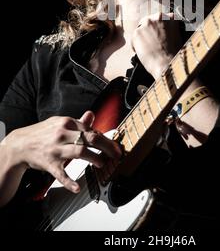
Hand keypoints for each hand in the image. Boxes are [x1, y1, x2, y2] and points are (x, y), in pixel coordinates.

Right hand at [3, 111, 121, 192]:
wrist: (20, 144)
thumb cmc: (42, 133)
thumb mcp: (59, 123)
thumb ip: (77, 121)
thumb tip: (91, 115)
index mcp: (66, 123)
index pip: (90, 129)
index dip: (103, 137)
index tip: (112, 144)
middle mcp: (62, 134)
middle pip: (89, 138)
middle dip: (106, 145)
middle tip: (116, 153)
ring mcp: (56, 149)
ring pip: (80, 152)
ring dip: (94, 158)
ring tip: (102, 163)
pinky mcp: (50, 164)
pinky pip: (61, 174)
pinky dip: (69, 182)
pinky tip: (77, 188)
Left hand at [131, 12, 182, 79]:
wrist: (168, 64)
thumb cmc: (175, 55)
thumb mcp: (177, 37)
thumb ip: (169, 30)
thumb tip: (162, 32)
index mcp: (170, 17)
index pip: (160, 20)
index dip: (158, 29)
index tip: (158, 35)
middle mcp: (158, 17)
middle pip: (149, 22)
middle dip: (149, 32)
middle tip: (153, 43)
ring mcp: (146, 24)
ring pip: (141, 30)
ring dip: (143, 39)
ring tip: (149, 50)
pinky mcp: (137, 33)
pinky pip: (134, 39)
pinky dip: (136, 47)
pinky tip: (144, 53)